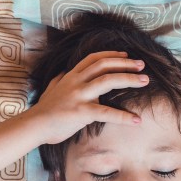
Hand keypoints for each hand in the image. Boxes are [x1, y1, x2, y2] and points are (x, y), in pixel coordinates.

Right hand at [28, 51, 148, 143]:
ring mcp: (79, 96)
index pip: (94, 59)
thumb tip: (62, 74)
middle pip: (105, 65)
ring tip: (146, 81)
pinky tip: (136, 120)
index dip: (112, 55)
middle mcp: (76, 82)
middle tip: (142, 65)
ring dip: (129, 79)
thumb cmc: (44, 110)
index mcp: (71, 76)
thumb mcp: (51, 89)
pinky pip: (106, 112)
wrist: (35, 125)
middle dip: (126, 63)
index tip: (126, 55)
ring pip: (108, 81)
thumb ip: (59, 80)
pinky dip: (123, 116)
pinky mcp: (81, 112)